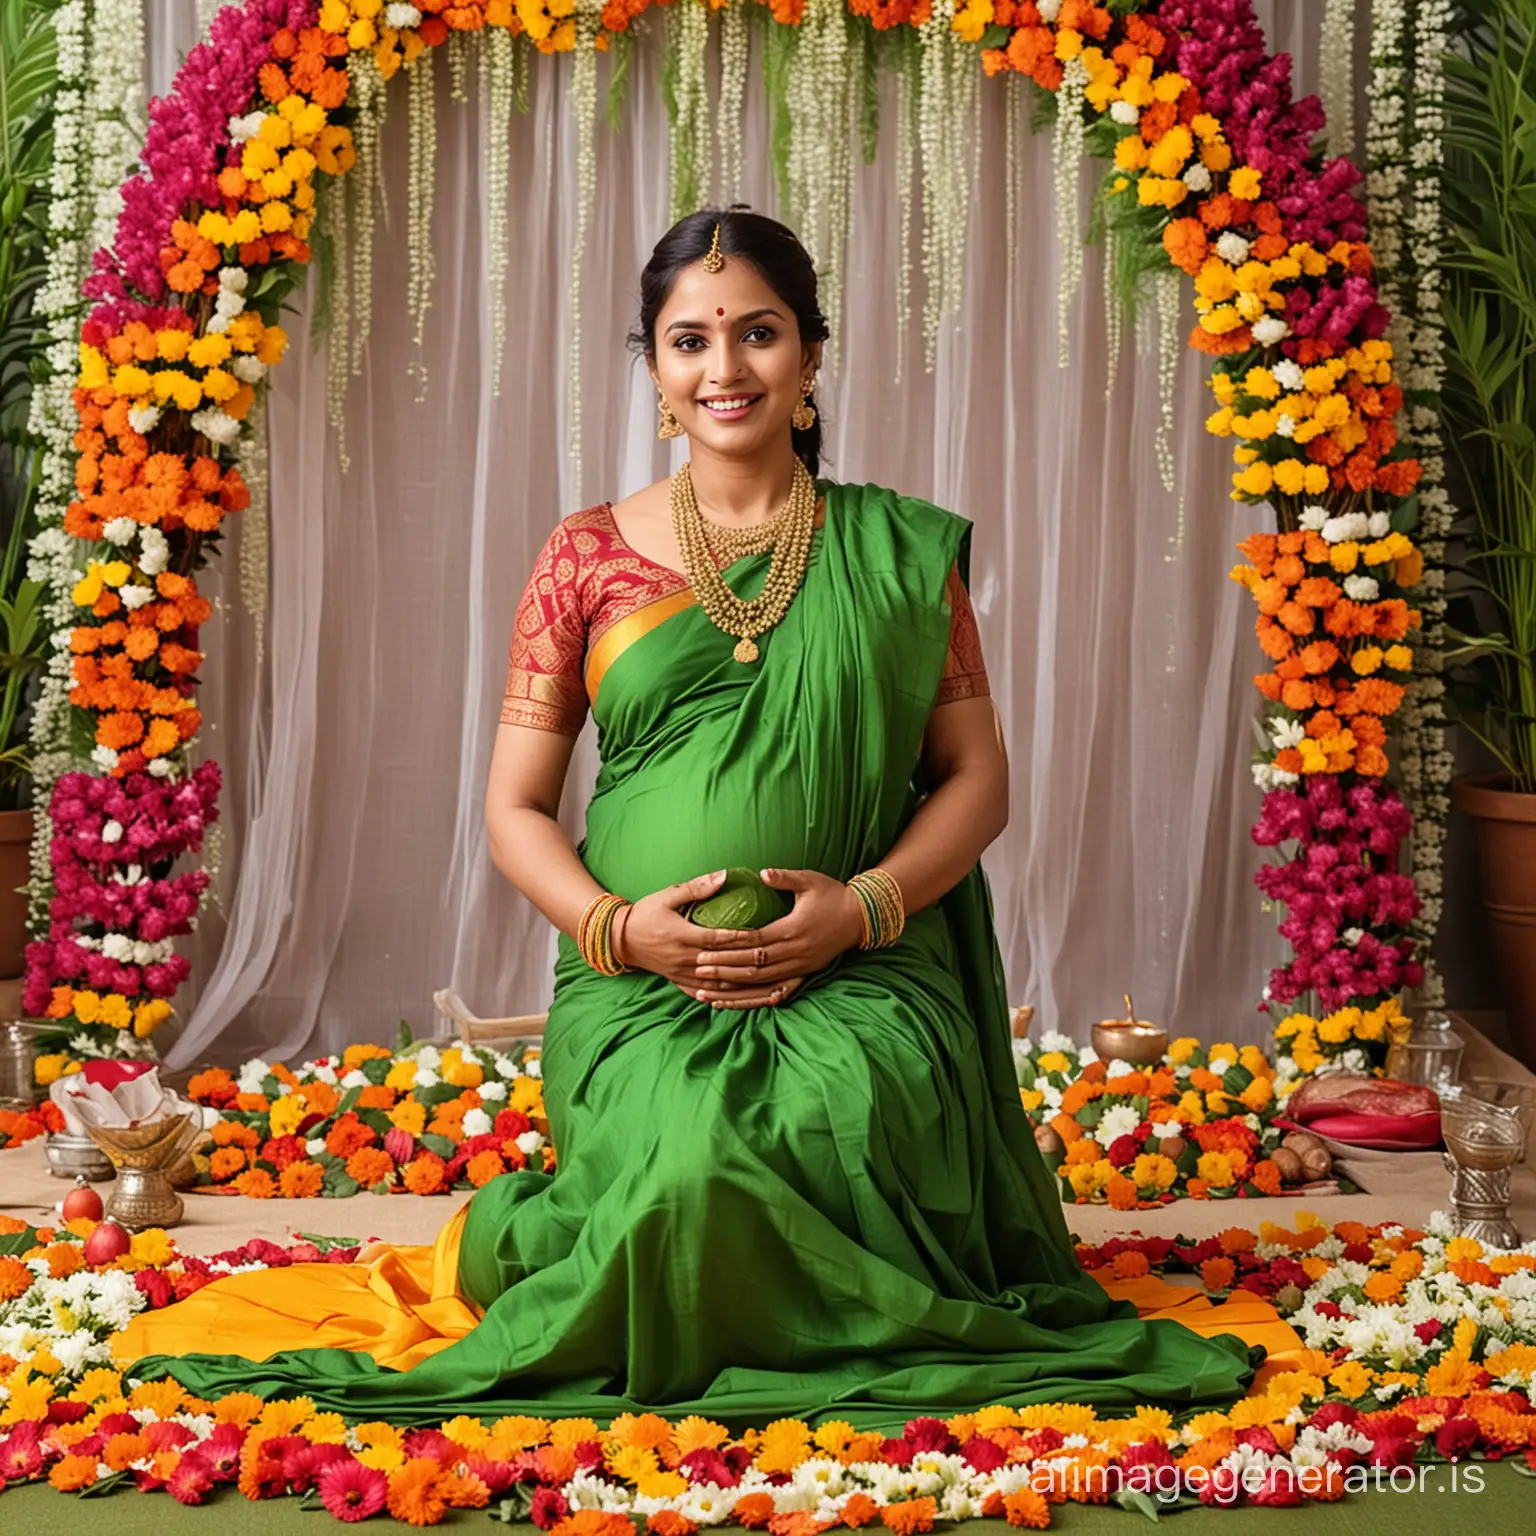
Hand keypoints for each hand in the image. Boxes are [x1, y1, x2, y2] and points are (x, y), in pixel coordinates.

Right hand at [611, 870, 762, 1000]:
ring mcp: (681, 973)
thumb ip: (696, 887)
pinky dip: (723, 996)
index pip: (718, 939)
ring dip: (740, 984)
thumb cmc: (645, 913)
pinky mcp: (678, 982)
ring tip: (762, 981)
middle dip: (747, 961)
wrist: (619, 939)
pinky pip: (704, 993)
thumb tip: (724, 875)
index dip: (741, 937)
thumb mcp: (667, 895)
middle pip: (722, 963)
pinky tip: (740, 996)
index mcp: (682, 935)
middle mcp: (683, 958)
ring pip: (716, 984)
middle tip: (771, 957)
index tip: (763, 934)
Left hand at [691, 867, 864, 1002]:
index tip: (703, 949)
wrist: (861, 916)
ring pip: (762, 983)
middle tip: (697, 969)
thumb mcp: (810, 880)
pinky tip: (736, 1003)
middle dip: (724, 969)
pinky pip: (776, 991)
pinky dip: (754, 999)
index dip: (728, 948)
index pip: (753, 942)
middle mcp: (796, 952)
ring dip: (734, 988)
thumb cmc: (833, 894)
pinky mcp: (805, 974)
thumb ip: (784, 877)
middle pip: (753, 966)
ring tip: (708, 992)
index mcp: (793, 929)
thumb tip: (762, 872)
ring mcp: (801, 966)